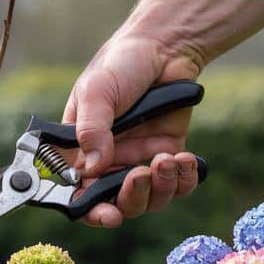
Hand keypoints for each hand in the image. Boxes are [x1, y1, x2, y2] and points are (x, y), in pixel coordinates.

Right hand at [62, 34, 204, 227]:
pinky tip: (185, 160)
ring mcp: (139, 160)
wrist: (165, 48)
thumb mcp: (97, 91)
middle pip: (116, 204)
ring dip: (160, 188)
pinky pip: (178, 185)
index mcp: (81, 150)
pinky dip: (184, 180)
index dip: (89, 211)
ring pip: (149, 200)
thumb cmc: (121, 64)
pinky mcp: (168, 155)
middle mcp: (108, 161)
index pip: (78, 192)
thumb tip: (90, 169)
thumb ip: (91, 129)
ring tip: (166, 159)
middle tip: (139, 177)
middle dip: (130, 199)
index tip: (106, 215)